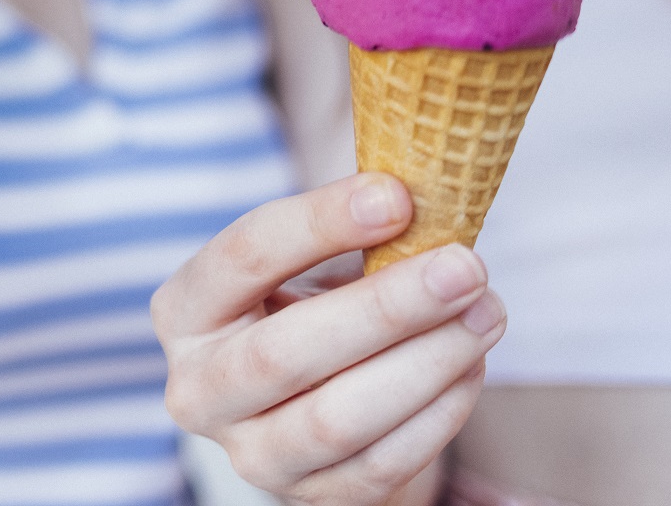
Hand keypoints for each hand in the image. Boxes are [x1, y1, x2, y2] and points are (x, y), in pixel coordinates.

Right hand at [153, 175, 504, 503]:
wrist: (309, 406)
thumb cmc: (310, 310)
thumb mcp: (301, 266)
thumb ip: (349, 233)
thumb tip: (429, 196)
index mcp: (184, 311)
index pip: (244, 257)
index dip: (319, 223)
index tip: (397, 196)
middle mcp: (197, 390)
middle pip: (285, 351)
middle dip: (385, 306)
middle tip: (465, 265)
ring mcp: (250, 455)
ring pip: (336, 418)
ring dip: (425, 362)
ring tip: (486, 312)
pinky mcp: (311, 498)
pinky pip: (381, 463)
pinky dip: (438, 413)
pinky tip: (471, 365)